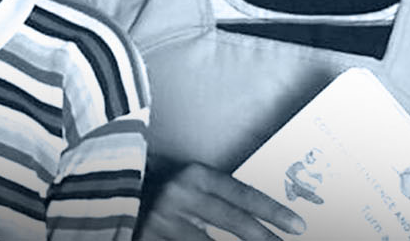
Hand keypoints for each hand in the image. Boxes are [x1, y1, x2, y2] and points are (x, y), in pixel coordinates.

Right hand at [140, 163, 303, 240]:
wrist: (111, 197)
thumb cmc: (159, 192)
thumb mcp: (189, 188)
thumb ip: (216, 199)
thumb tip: (260, 222)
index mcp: (193, 174)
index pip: (242, 194)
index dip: (272, 212)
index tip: (298, 226)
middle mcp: (178, 194)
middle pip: (234, 222)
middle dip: (264, 239)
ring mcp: (161, 221)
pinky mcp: (148, 240)